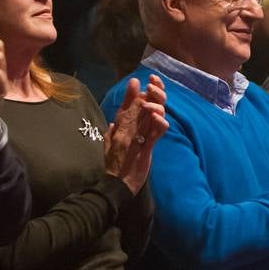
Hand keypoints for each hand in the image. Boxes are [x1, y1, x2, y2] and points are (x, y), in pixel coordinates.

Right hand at [104, 75, 168, 193]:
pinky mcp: (143, 152)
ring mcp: (134, 141)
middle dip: (144, 94)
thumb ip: (109, 136)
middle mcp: (124, 133)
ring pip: (144, 118)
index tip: (135, 81)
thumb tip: (112, 124)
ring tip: (157, 94)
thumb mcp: (107, 149)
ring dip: (152, 105)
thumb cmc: (112, 170)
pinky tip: (161, 117)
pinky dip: (158, 125)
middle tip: (151, 83)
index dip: (129, 95)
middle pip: (135, 110)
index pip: (123, 110)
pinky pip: (152, 136)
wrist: (114, 187)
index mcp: (117, 133)